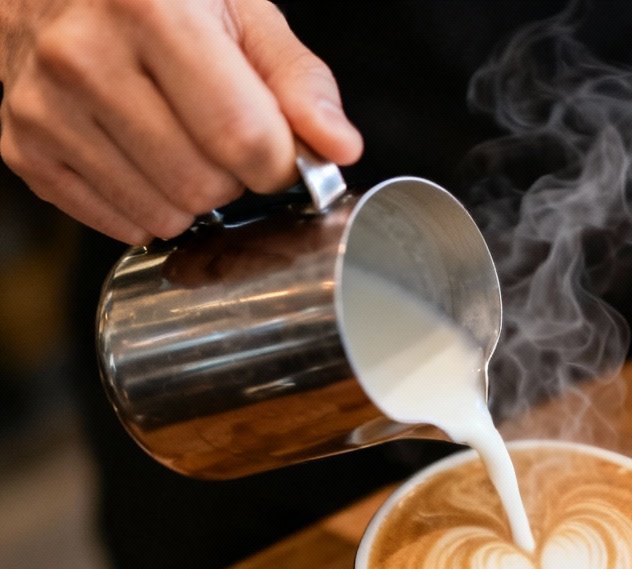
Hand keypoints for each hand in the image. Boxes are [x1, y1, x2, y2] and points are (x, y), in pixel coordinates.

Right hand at [0, 0, 363, 243]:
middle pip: (204, 186)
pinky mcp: (23, 147)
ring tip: (176, 140)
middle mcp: (83, 57)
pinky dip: (145, 206)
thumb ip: (298, 81)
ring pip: (163, 216)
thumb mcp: (240, 11)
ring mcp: (43, 106)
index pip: (245, 139)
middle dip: (231, 177)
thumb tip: (339, 147)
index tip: (276, 148)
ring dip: (190, 198)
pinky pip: (119, 224)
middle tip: (216, 135)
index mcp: (151, 10)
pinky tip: (137, 155)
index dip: (279, 162)